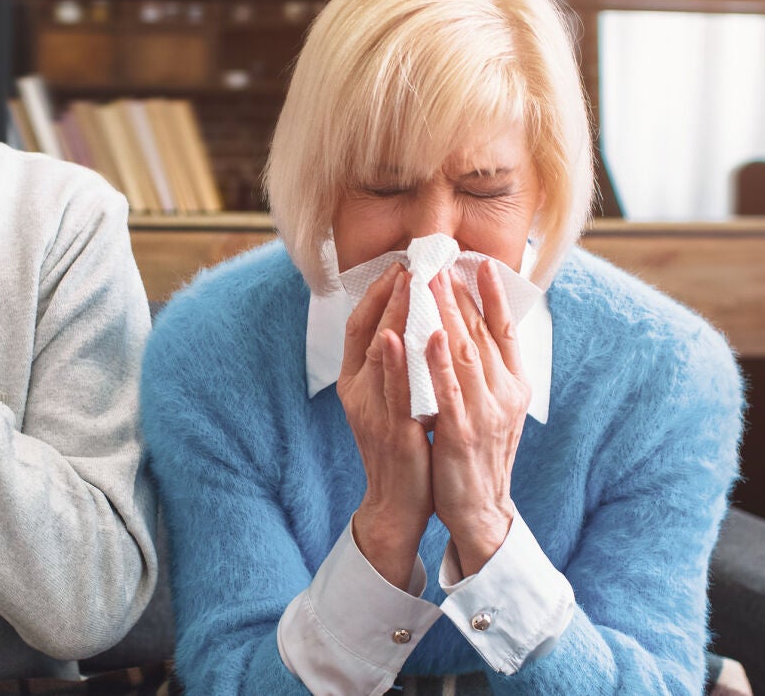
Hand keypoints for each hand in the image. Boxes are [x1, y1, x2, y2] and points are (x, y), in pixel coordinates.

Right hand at [337, 264, 433, 589]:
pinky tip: (398, 336)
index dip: (376, 293)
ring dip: (392, 316)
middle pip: (366, 331)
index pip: (359, 325)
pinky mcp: (391, 431)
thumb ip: (394, 366)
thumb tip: (409, 324)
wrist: (397, 504)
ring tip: (406, 282)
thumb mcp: (391, 400)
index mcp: (355, 382)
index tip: (398, 265)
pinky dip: (393, 362)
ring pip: (378, 354)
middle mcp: (357, 391)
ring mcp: (372, 411)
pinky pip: (392, 391)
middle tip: (408, 261)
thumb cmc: (402, 449)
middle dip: (388, 293)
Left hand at [425, 261, 531, 576]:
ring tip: (430, 281)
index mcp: (515, 386)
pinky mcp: (460, 433)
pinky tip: (425, 334)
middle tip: (440, 259)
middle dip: (460, 294)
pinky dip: (437, 360)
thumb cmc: (480, 455)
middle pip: (482, 333)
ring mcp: (485, 413)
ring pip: (465, 353)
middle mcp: (505, 394)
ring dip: (446, 314)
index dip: (495, 295)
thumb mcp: (493, 408)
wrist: (480, 511)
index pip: (506, 330)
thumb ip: (487, 372)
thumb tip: (476, 331)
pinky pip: (448, 390)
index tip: (480, 262)